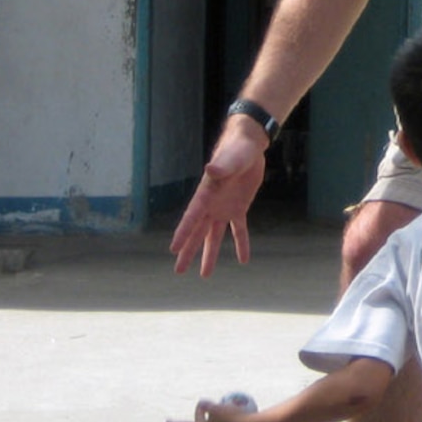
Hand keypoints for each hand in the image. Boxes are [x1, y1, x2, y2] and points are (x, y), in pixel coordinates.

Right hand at [168, 124, 269, 276]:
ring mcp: (224, 208)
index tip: (173, 249)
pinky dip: (241, 244)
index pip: (192, 217)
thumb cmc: (236, 150)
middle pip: (197, 233)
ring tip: (204, 275)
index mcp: (206, 195)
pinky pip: (239, 230)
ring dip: (209, 254)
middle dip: (188, 251)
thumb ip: (221, 167)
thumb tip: (210, 168)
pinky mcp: (239, 208)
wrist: (248, 146)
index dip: (183, 233)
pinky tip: (243, 260)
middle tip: (178, 271)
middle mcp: (211, 205)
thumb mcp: (231, 159)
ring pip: (214, 236)